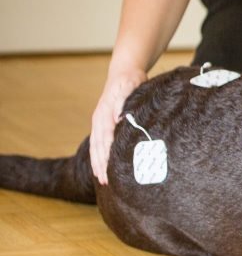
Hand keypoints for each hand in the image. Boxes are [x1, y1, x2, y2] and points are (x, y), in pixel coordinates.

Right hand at [90, 68, 146, 184]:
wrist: (124, 72)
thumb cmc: (131, 80)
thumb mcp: (130, 86)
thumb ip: (124, 101)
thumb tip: (119, 118)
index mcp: (105, 113)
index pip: (105, 138)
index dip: (106, 155)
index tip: (108, 169)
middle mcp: (100, 119)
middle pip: (98, 146)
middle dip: (100, 165)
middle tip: (106, 182)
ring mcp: (100, 122)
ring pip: (97, 147)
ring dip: (98, 164)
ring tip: (102, 181)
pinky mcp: (104, 124)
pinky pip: (100, 143)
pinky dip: (99, 156)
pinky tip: (102, 168)